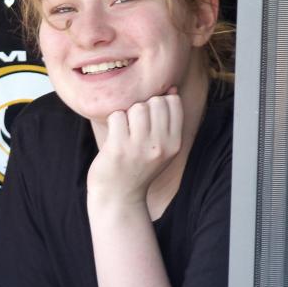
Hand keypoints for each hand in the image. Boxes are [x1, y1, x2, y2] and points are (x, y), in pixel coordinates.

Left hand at [86, 91, 182, 205]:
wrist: (118, 197)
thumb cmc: (137, 167)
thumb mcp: (161, 148)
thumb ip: (167, 121)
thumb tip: (171, 89)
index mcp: (174, 143)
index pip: (173, 103)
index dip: (157, 103)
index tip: (147, 118)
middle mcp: (160, 145)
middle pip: (154, 102)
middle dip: (141, 108)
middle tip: (133, 127)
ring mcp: (140, 147)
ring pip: (136, 106)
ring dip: (126, 114)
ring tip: (124, 132)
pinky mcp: (119, 148)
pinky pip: (117, 115)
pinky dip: (113, 122)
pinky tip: (114, 137)